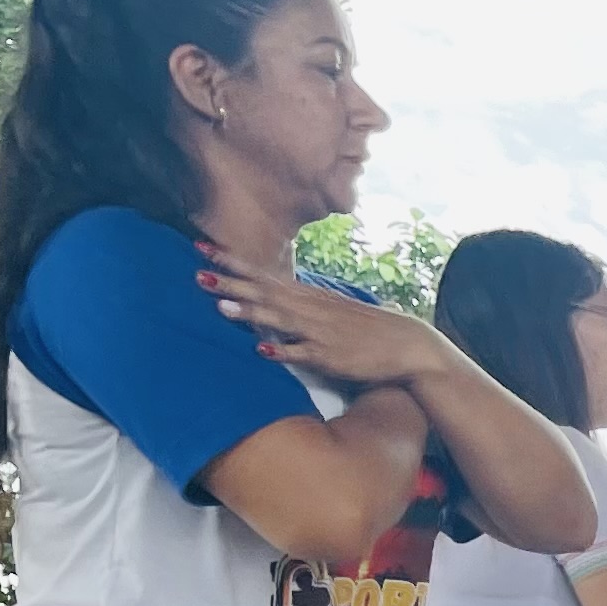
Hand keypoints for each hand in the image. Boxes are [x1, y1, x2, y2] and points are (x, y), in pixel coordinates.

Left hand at [200, 245, 450, 389]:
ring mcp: (321, 332)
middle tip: (197, 272)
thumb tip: (272, 298)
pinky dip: (283, 350)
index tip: (203, 248)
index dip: (233, 262)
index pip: (265, 274)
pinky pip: (303, 353)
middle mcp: (312, 309)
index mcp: (311, 296)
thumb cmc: (370, 329)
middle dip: (232, 283)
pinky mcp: (331, 357)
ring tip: (220, 306)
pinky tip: (262, 350)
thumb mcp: (334, 308)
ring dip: (250, 312)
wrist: (409, 345)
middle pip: (265, 293)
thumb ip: (303, 303)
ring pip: (280, 319)